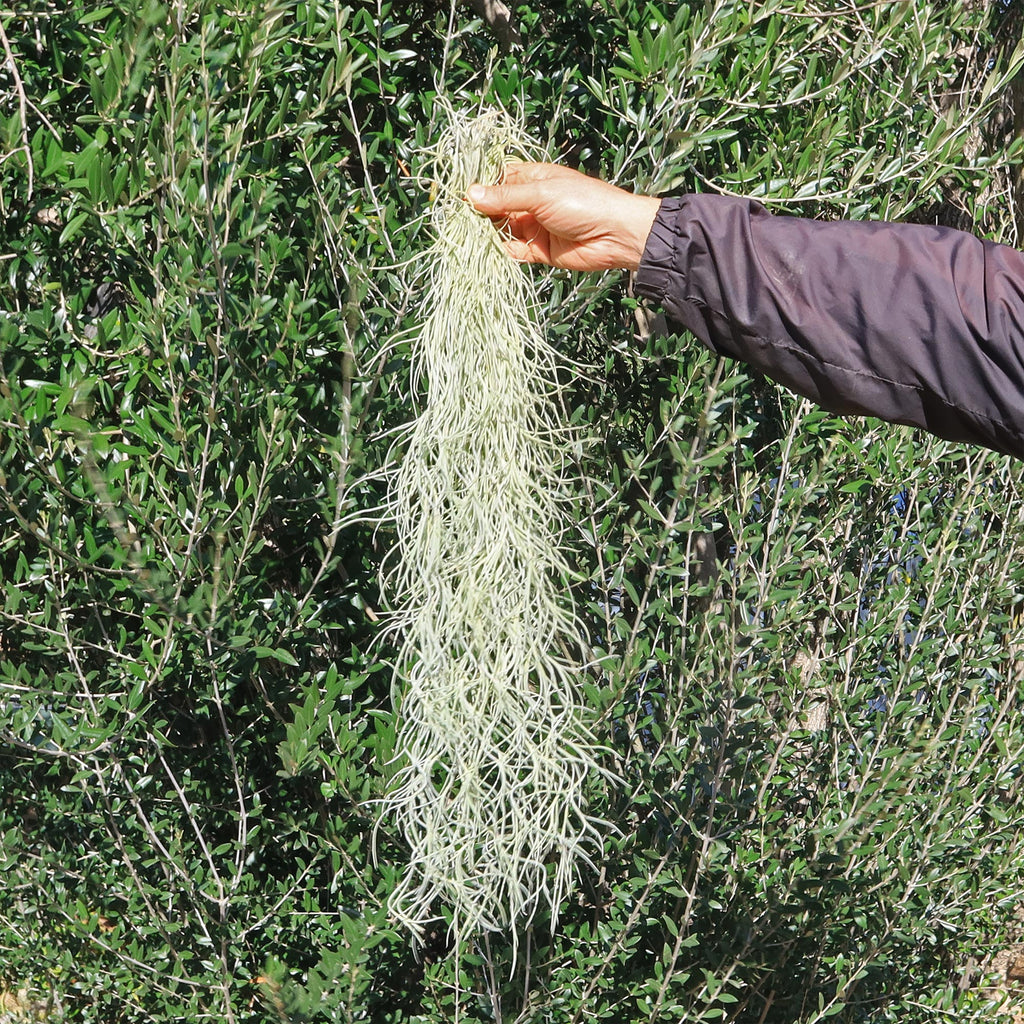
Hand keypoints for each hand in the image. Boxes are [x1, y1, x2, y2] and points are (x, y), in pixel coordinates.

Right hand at [467, 163, 660, 271]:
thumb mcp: (541, 193)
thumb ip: (505, 196)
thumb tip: (470, 194)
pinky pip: (514, 251)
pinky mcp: (539, 251)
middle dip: (479, 212)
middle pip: (497, 206)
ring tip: (466, 236)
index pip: (499, 179)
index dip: (480, 186)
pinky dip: (500, 252)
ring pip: (502, 229)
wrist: (615, 235)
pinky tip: (485, 251)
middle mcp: (531, 202)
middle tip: (457, 219)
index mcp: (533, 179)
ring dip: (487, 233)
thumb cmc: (583, 202)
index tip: (457, 194)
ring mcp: (535, 227)